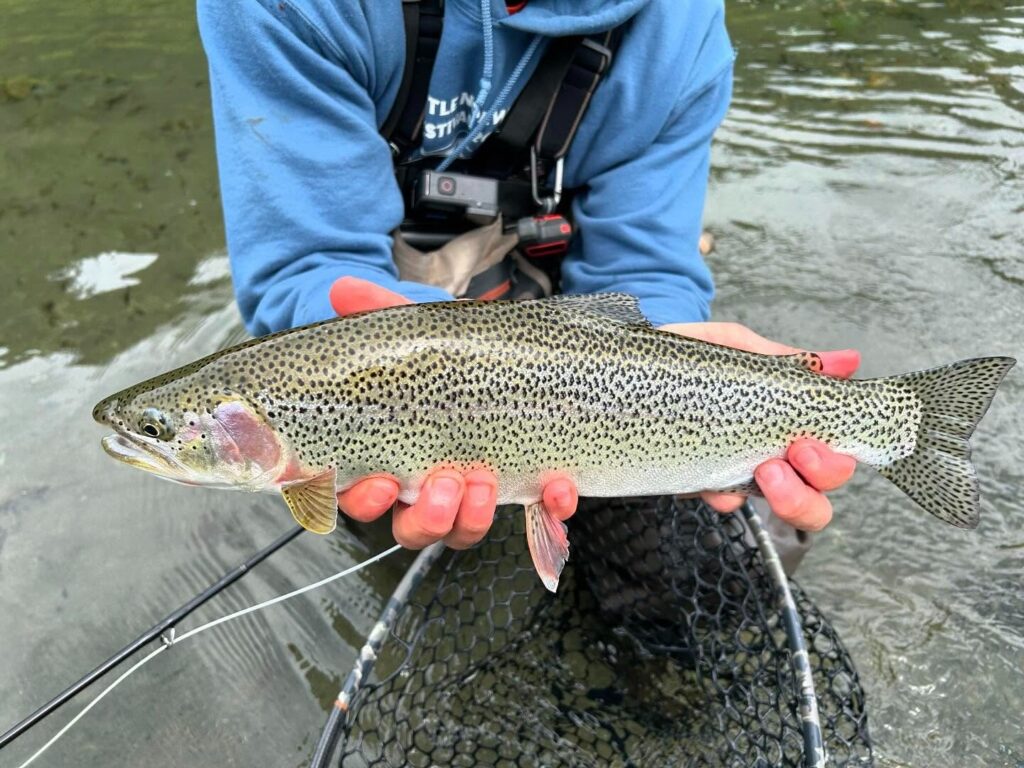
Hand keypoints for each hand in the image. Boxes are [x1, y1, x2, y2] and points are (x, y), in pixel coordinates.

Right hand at [329, 276, 578, 548]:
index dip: (366, 500)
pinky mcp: (526, 490)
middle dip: (427, 517)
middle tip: (444, 485)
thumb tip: (341, 288)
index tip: (381, 483)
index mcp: (392, 455)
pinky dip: (550, 508)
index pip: (362, 495)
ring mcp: (477, 494)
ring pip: (463, 530)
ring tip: (484, 482)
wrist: (518, 353)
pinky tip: (558, 486)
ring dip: (473, 518)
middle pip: (413, 528)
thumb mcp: (418, 332)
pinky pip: (538, 516)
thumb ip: (381, 313)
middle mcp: (429, 487)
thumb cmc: (450, 356)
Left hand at [660, 321, 859, 531]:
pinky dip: (723, 498)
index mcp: (786, 425)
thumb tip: (847, 361)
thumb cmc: (691, 356)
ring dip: (787, 499)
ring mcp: (734, 472)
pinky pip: (723, 503)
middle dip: (813, 483)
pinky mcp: (697, 480)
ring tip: (762, 471)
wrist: (631, 362)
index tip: (807, 443)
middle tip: (788, 456)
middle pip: (818, 495)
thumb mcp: (736, 348)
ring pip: (783, 509)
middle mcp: (769, 455)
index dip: (832, 462)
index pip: (832, 460)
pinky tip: (710, 486)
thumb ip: (784, 360)